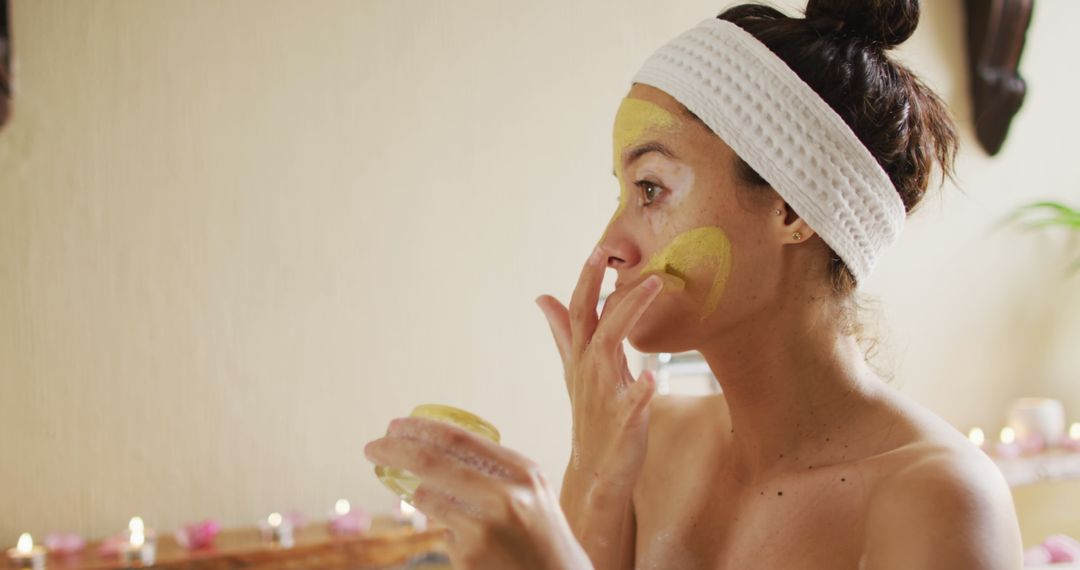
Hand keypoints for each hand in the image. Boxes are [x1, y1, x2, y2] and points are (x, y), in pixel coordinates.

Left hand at [364, 417, 592, 569]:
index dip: (420, 429)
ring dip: (423, 498)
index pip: (458, 439)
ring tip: (450, 508)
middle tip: (371, 448)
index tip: (395, 426)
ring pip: (428, 498)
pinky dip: (450, 535)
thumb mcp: (531, 493)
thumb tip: (435, 451)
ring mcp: (485, 527)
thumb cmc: (542, 537)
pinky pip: (442, 534)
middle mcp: (505, 495)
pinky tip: (477, 548)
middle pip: (431, 462)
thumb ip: (493, 472)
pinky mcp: (470, 555)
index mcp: (522, 471)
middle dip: (394, 451)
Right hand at [535, 246, 663, 515]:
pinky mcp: (624, 420)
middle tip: (610, 256)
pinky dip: (640, 390)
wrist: (595, 468)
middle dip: (598, 287)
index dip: (586, 280)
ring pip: (610, 348)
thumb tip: (543, 297)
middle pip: (591, 321)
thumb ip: (564, 332)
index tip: (598, 251)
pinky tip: (651, 378)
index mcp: (581, 357)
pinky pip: (631, 403)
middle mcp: (589, 370)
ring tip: (652, 288)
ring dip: (629, 316)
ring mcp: (604, 394)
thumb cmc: (592, 414)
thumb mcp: (575, 369)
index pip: (579, 311)